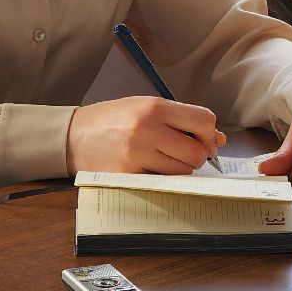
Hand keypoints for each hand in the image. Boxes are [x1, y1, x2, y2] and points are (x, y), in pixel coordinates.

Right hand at [66, 95, 225, 174]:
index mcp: (156, 108)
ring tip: (162, 159)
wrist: (72, 136)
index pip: (204, 121)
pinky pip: (161, 183)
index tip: (204, 139)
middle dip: (196, 155)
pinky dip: (162, 179)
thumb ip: (183, 120)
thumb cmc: (113, 120)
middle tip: (183, 153)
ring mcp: (136, 156)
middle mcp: (147, 130)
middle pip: (196, 152)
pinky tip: (149, 169)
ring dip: (180, 169)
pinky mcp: (126, 176)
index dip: (209, 134)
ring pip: (182, 172)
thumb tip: (219, 139)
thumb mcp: (147, 107)